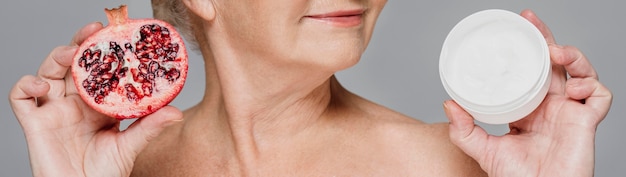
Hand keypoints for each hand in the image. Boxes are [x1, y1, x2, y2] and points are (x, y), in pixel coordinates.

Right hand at [9, 22, 183, 176]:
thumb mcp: (130, 146)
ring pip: (49, 71)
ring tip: (71, 53)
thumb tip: (177, 111)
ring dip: (57, 56)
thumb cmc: (104, 174)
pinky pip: (21, 97)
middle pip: (74, 64)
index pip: (102, 70)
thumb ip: (149, 127)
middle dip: (82, 43)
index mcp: (99, 104)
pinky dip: (26, 84)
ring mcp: (54, 110)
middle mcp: (76, 103)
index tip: (120, 35)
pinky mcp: (35, 123)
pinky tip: (42, 84)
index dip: (108, 51)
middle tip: (95, 30)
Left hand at [444, 10, 611, 176]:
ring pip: (581, 72)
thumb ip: (464, 130)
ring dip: (572, 56)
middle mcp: (551, 107)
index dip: (525, 51)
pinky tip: (575, 87)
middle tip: (530, 21)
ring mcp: (571, 113)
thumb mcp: (483, 150)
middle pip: (554, 64)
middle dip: (546, 38)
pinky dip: (592, 85)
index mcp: (530, 109)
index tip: (513, 31)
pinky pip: (600, 96)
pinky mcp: (587, 123)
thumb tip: (448, 104)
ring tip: (555, 51)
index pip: (529, 71)